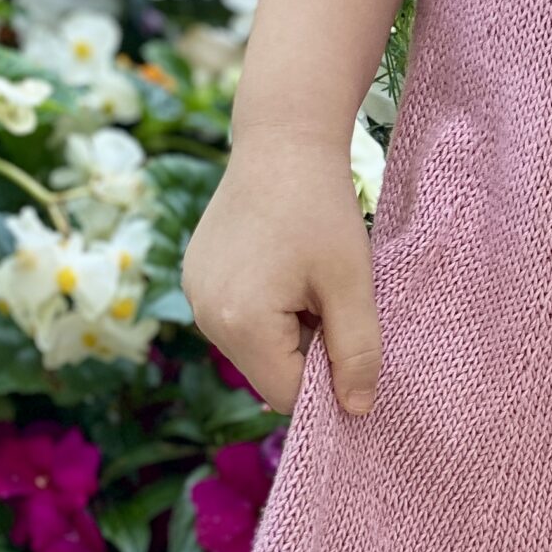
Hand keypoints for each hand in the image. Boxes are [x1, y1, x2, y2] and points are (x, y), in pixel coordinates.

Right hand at [182, 134, 380, 415]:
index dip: (328, 383)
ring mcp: (194, 295)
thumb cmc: (323, 208)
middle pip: (268, 372)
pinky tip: (285, 265)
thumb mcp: (352, 284)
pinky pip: (237, 317)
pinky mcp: (196, 276)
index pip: (288, 394)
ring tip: (309, 277)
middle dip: (308, 352)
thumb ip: (357, 352)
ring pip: (255, 346)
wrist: (282, 140)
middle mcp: (204, 316)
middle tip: (334, 300)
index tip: (354, 346)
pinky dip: (267, 308)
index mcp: (240, 323)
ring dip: (289, 329)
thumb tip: (357, 411)